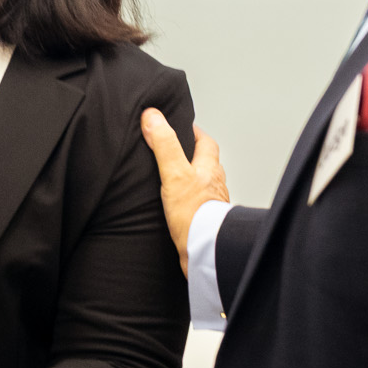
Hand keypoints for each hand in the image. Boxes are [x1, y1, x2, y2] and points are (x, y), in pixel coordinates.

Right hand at [140, 110, 229, 274]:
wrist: (204, 251)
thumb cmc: (194, 215)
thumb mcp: (174, 173)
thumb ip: (164, 145)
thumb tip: (153, 116)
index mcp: (209, 169)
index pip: (205, 142)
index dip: (193, 132)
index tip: (181, 126)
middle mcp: (214, 185)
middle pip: (205, 163)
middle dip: (192, 155)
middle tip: (175, 150)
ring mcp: (210, 204)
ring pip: (202, 185)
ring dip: (190, 180)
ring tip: (172, 178)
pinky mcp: (202, 222)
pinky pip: (195, 206)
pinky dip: (187, 202)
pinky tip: (175, 207)